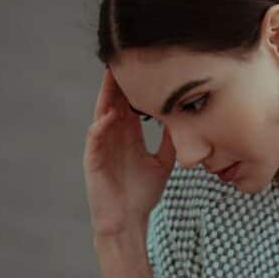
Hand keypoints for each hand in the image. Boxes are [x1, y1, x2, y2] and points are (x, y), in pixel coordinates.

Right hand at [84, 66, 176, 237]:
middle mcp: (113, 136)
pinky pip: (94, 139)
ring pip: (102, 114)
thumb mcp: (163, 162)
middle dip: (118, 80)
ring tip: (111, 75)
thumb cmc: (142, 194)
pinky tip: (109, 115)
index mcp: (128, 135)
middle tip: (124, 55)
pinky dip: (100, 126)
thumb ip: (170, 141)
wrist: (128, 222)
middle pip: (114, 101)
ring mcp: (102, 147)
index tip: (144, 63)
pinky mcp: (93, 160)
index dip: (134, 84)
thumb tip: (185, 121)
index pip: (129, 102)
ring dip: (106, 95)